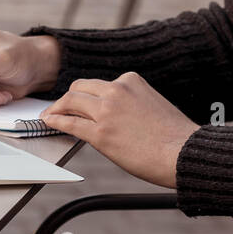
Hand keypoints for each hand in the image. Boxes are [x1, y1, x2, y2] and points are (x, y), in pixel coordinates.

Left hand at [38, 72, 200, 189]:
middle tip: (59, 108)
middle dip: (68, 98)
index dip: (87, 95)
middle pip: (80, 87)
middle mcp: (118, 90)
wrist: (183, 152)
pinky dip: (55, 121)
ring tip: (49, 116)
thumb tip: (116, 115)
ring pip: (71, 101)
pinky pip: (69, 123)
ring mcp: (107, 110)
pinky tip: (49, 123)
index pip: (100, 84)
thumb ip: (132, 102)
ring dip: (57, 108)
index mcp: (132, 81)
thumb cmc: (174, 136)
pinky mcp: (101, 133)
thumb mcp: (153, 104)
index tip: (80, 103)